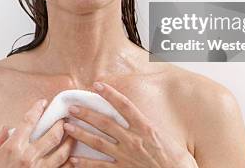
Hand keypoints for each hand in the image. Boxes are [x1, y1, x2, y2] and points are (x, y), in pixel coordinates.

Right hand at [0, 98, 75, 166]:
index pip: (29, 121)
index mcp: (12, 148)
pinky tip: (72, 158)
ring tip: (73, 135)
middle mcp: (28, 158)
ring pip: (62, 153)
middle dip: (60, 124)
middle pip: (53, 135)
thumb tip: (6, 128)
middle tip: (63, 119)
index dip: (37, 109)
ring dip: (70, 142)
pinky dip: (69, 163)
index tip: (42, 103)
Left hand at [63, 82, 198, 167]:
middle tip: (72, 107)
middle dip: (87, 114)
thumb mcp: (165, 137)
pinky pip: (100, 166)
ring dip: (81, 134)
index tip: (97, 84)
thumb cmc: (178, 161)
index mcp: (145, 128)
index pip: (124, 105)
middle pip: (105, 123)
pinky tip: (72, 159)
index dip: (110, 93)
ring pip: (98, 142)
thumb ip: (149, 128)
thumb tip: (140, 120)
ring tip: (67, 127)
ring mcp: (126, 156)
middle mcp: (133, 140)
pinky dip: (85, 163)